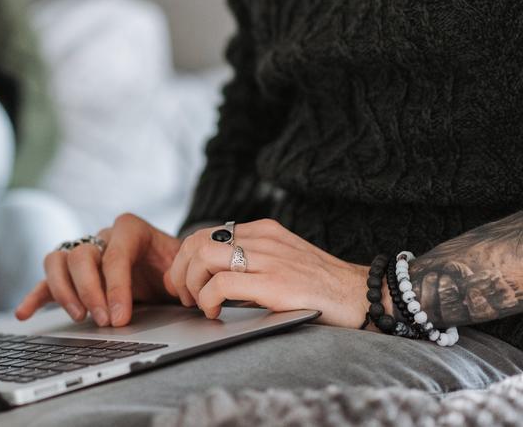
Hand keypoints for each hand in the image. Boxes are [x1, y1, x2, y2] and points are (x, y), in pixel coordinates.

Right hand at [15, 214, 181, 326]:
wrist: (168, 263)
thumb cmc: (173, 263)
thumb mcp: (182, 264)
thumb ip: (179, 273)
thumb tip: (171, 285)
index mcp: (130, 228)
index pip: (114, 255)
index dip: (116, 288)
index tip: (120, 318)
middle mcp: (102, 235)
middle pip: (81, 255)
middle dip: (90, 291)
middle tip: (103, 320)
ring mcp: (84, 252)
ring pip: (58, 260)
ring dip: (63, 290)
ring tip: (78, 316)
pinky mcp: (71, 272)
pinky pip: (47, 280)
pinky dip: (35, 296)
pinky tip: (24, 313)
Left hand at [167, 218, 370, 327]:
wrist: (364, 296)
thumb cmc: (323, 287)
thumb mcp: (283, 262)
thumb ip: (252, 263)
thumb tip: (213, 281)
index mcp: (263, 230)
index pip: (205, 233)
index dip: (184, 258)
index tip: (183, 281)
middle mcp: (262, 238)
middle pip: (196, 242)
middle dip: (180, 271)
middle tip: (184, 296)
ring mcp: (269, 258)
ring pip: (203, 258)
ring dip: (191, 285)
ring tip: (199, 305)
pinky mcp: (275, 283)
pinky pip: (222, 284)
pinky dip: (208, 300)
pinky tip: (215, 313)